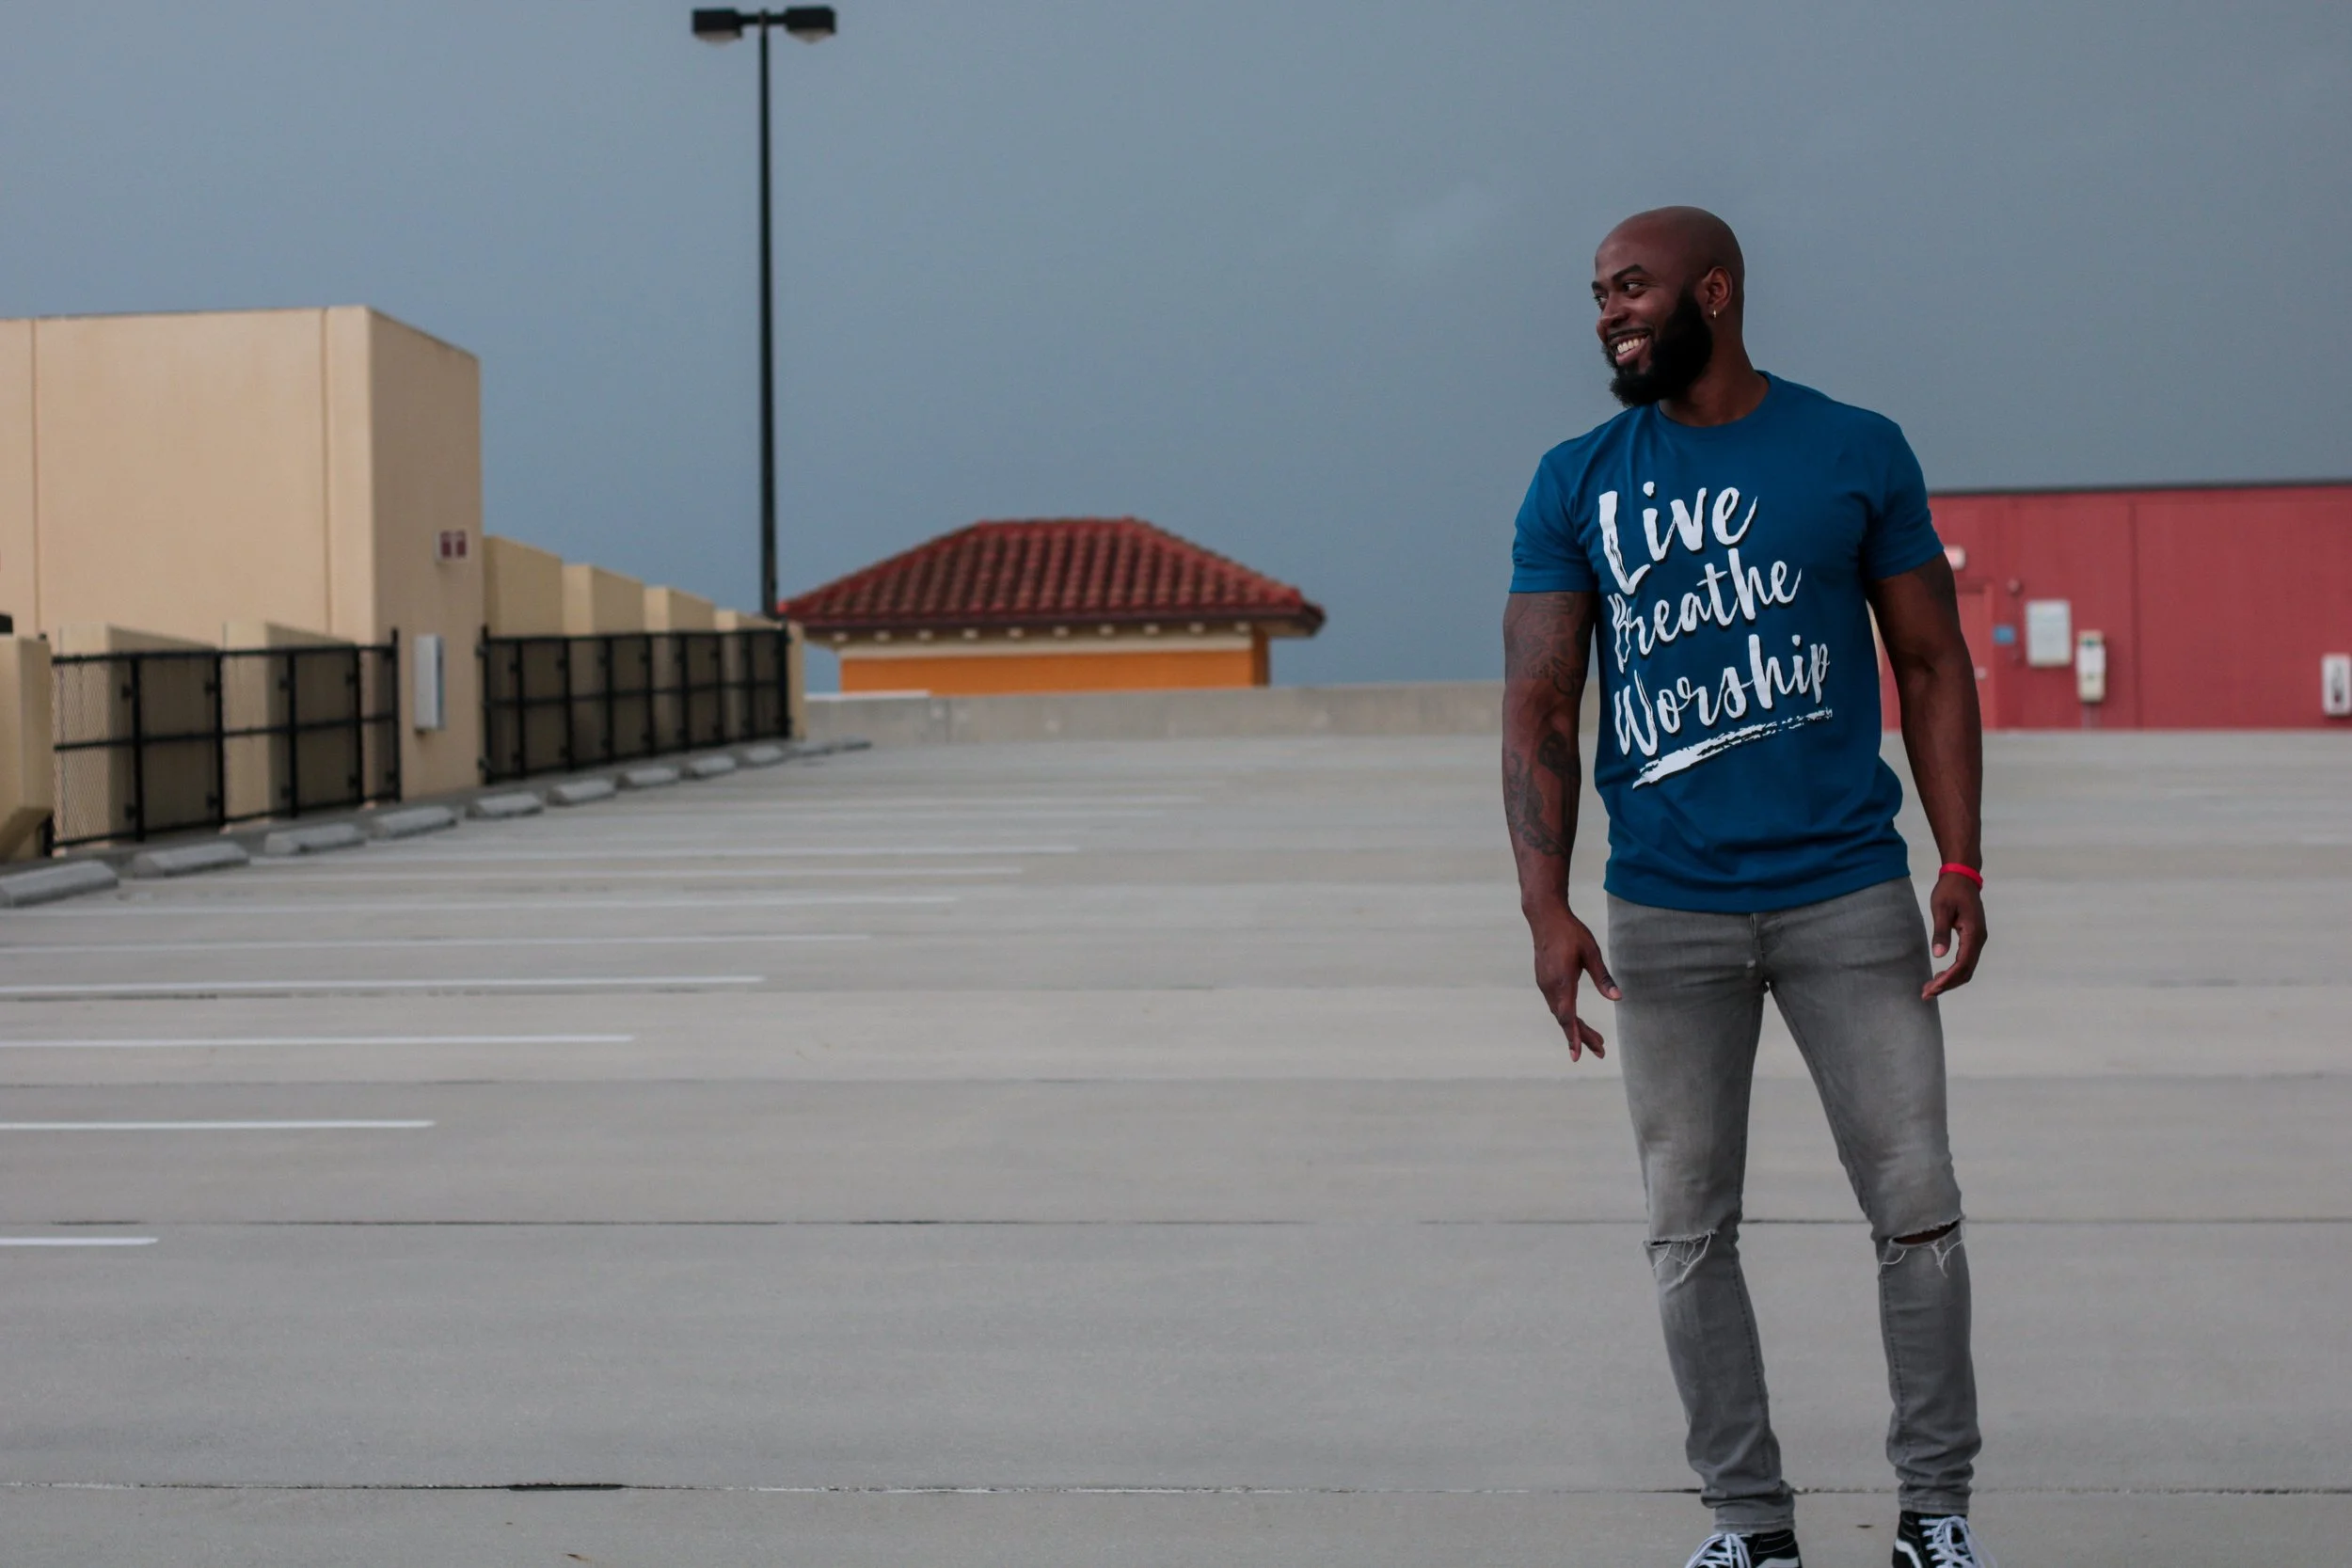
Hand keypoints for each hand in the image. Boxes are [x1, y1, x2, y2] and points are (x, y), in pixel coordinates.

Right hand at [1529, 906, 1620, 1060]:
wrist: (1544, 916)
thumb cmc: (1570, 932)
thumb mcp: (1591, 953)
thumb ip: (1603, 978)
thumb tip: (1617, 999)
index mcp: (1562, 982)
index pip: (1567, 1017)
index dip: (1573, 1037)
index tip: (1577, 1056)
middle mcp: (1550, 986)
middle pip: (1565, 1019)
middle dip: (1582, 1037)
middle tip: (1600, 1051)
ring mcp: (1544, 983)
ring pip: (1560, 1013)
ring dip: (1576, 1027)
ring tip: (1596, 1039)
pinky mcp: (1544, 979)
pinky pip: (1556, 1004)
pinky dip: (1567, 1016)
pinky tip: (1576, 1018)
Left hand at [1922, 872, 1987, 998]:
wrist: (1962, 876)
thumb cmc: (1950, 891)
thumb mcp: (1941, 909)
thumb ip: (1940, 932)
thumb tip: (1938, 955)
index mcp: (1973, 933)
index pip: (1962, 964)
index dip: (1947, 979)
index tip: (1932, 989)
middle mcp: (1979, 939)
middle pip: (1966, 971)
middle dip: (1948, 984)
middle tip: (1927, 994)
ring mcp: (1977, 939)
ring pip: (1967, 968)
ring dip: (1950, 980)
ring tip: (1931, 988)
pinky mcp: (1973, 937)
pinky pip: (1966, 960)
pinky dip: (1953, 971)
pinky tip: (1940, 976)